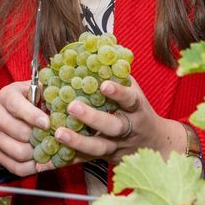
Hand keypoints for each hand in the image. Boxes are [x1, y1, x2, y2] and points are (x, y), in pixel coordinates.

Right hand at [0, 81, 49, 176]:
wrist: (5, 113)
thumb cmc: (27, 100)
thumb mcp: (35, 90)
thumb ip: (47, 93)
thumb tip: (63, 102)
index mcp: (6, 97)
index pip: (17, 107)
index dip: (33, 116)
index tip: (47, 123)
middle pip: (20, 132)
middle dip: (40, 137)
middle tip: (55, 138)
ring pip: (19, 152)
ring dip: (38, 153)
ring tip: (50, 149)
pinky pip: (16, 167)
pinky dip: (33, 167)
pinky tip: (43, 161)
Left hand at [37, 76, 185, 169]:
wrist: (157, 144)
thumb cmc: (138, 110)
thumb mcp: (134, 90)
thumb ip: (116, 73)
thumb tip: (92, 44)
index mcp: (135, 109)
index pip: (129, 99)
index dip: (118, 93)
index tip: (104, 85)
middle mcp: (127, 129)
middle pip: (111, 126)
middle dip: (92, 117)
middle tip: (72, 106)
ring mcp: (116, 147)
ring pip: (98, 147)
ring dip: (77, 141)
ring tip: (58, 133)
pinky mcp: (104, 159)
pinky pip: (83, 161)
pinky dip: (66, 160)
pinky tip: (48, 160)